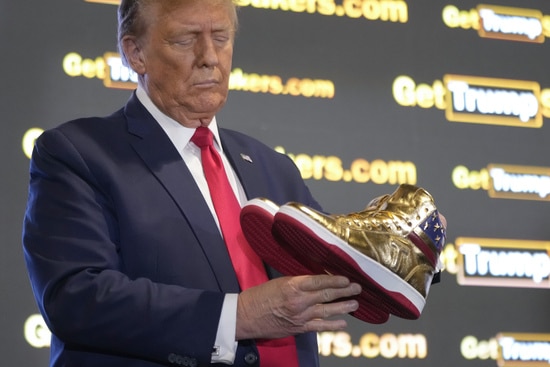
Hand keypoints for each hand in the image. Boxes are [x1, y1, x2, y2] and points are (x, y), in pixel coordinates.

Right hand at [235, 275, 360, 339]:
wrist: (246, 316)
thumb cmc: (260, 296)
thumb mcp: (279, 282)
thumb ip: (299, 282)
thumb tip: (317, 281)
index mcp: (293, 285)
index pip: (320, 281)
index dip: (336, 280)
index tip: (347, 278)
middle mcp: (299, 301)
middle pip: (327, 295)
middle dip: (345, 292)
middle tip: (357, 288)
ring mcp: (300, 316)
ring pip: (327, 311)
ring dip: (343, 307)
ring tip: (355, 304)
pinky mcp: (298, 328)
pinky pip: (319, 326)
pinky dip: (332, 325)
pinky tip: (343, 323)